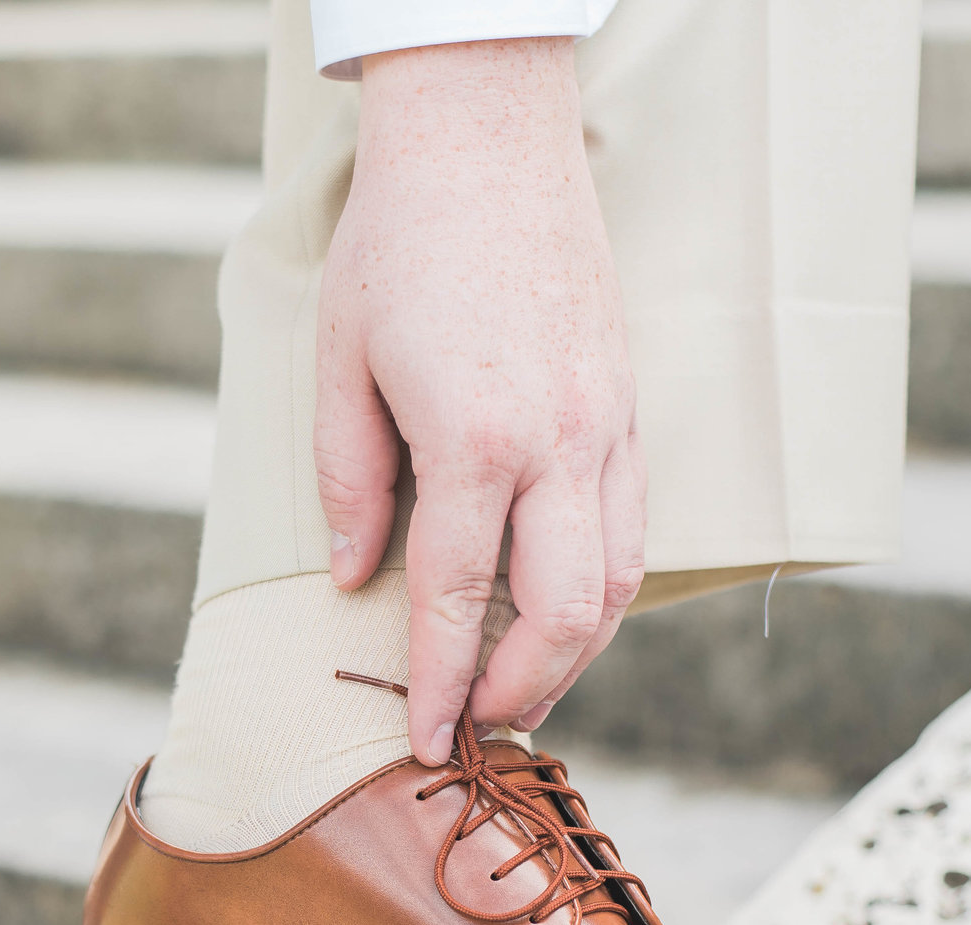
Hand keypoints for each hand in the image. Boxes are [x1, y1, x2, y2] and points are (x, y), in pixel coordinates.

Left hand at [315, 37, 642, 763]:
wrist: (486, 137)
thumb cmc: (397, 243)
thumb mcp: (338, 363)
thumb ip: (350, 482)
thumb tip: (358, 578)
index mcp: (476, 440)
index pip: (461, 598)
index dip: (442, 682)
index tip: (427, 740)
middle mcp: (560, 444)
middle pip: (565, 612)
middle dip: (523, 688)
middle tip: (479, 727)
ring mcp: (608, 425)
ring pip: (619, 578)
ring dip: (576, 651)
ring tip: (526, 689)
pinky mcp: (628, 405)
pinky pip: (632, 523)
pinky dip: (603, 585)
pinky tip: (562, 607)